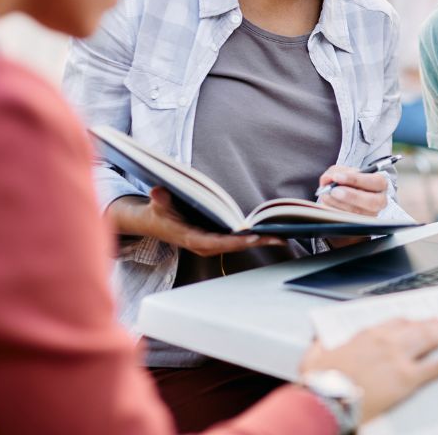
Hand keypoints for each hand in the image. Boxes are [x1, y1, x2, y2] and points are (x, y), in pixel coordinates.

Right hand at [107, 187, 283, 256]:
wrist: (154, 223)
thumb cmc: (158, 213)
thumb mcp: (157, 204)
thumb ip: (159, 199)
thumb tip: (158, 191)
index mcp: (191, 238)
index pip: (215, 243)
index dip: (234, 241)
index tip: (252, 237)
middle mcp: (204, 245)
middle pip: (233, 246)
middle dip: (256, 241)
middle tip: (280, 237)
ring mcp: (211, 244)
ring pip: (238, 244)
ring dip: (260, 240)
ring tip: (284, 235)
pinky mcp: (216, 240)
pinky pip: (237, 241)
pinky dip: (254, 237)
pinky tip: (272, 232)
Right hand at [301, 317, 437, 422]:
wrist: (324, 401)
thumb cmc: (319, 384)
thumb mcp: (315, 357)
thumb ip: (321, 345)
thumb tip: (319, 342)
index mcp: (366, 335)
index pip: (396, 322)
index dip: (411, 322)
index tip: (419, 321)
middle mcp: (386, 341)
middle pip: (419, 326)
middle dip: (437, 322)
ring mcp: (399, 358)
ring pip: (431, 339)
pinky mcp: (408, 378)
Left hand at [317, 165, 388, 216]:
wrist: (345, 197)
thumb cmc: (348, 183)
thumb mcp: (343, 172)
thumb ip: (336, 172)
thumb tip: (329, 178)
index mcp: (380, 184)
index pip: (375, 181)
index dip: (356, 179)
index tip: (338, 177)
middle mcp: (380, 200)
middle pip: (371, 201)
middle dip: (350, 196)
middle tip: (334, 190)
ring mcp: (371, 214)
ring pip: (357, 213)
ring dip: (339, 203)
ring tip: (327, 195)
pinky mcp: (360, 224)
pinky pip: (348, 220)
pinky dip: (335, 211)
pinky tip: (328, 204)